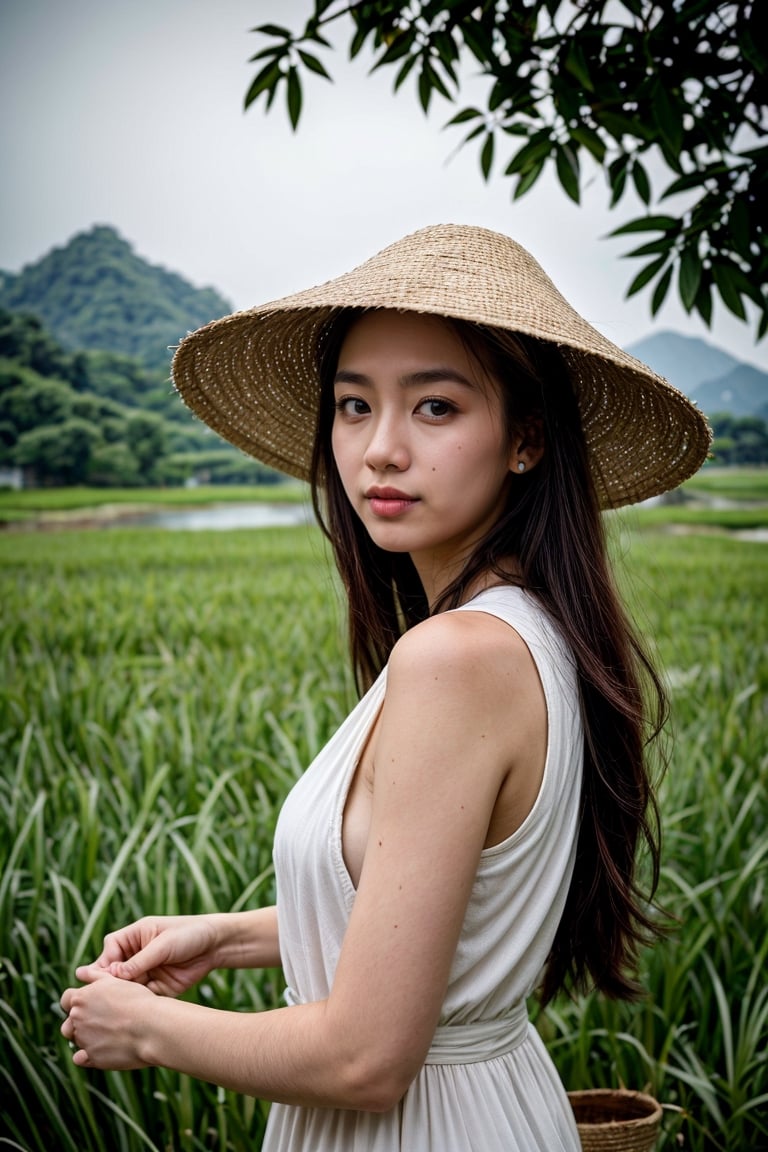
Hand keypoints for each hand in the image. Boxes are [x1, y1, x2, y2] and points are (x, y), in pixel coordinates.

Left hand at [60, 968, 154, 1069]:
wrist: (151, 1027)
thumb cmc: (137, 1000)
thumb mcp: (116, 981)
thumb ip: (94, 975)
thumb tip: (79, 971)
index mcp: (81, 998)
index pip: (66, 999)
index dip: (77, 1001)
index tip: (90, 1004)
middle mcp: (77, 1018)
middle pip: (69, 1021)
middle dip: (80, 1022)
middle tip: (103, 1020)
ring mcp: (83, 1039)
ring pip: (76, 1039)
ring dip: (86, 1037)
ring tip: (109, 1033)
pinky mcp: (91, 1057)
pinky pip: (80, 1058)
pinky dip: (87, 1055)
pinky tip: (104, 1048)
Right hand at [78, 914, 219, 996]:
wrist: (216, 945)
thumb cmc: (189, 934)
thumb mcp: (163, 945)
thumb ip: (139, 961)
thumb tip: (112, 974)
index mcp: (133, 938)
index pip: (109, 952)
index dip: (104, 966)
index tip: (105, 978)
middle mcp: (135, 956)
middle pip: (113, 974)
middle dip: (109, 986)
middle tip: (103, 998)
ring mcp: (145, 973)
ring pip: (125, 989)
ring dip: (122, 998)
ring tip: (119, 1007)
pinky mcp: (156, 988)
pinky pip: (141, 999)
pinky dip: (138, 1006)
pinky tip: (135, 1012)